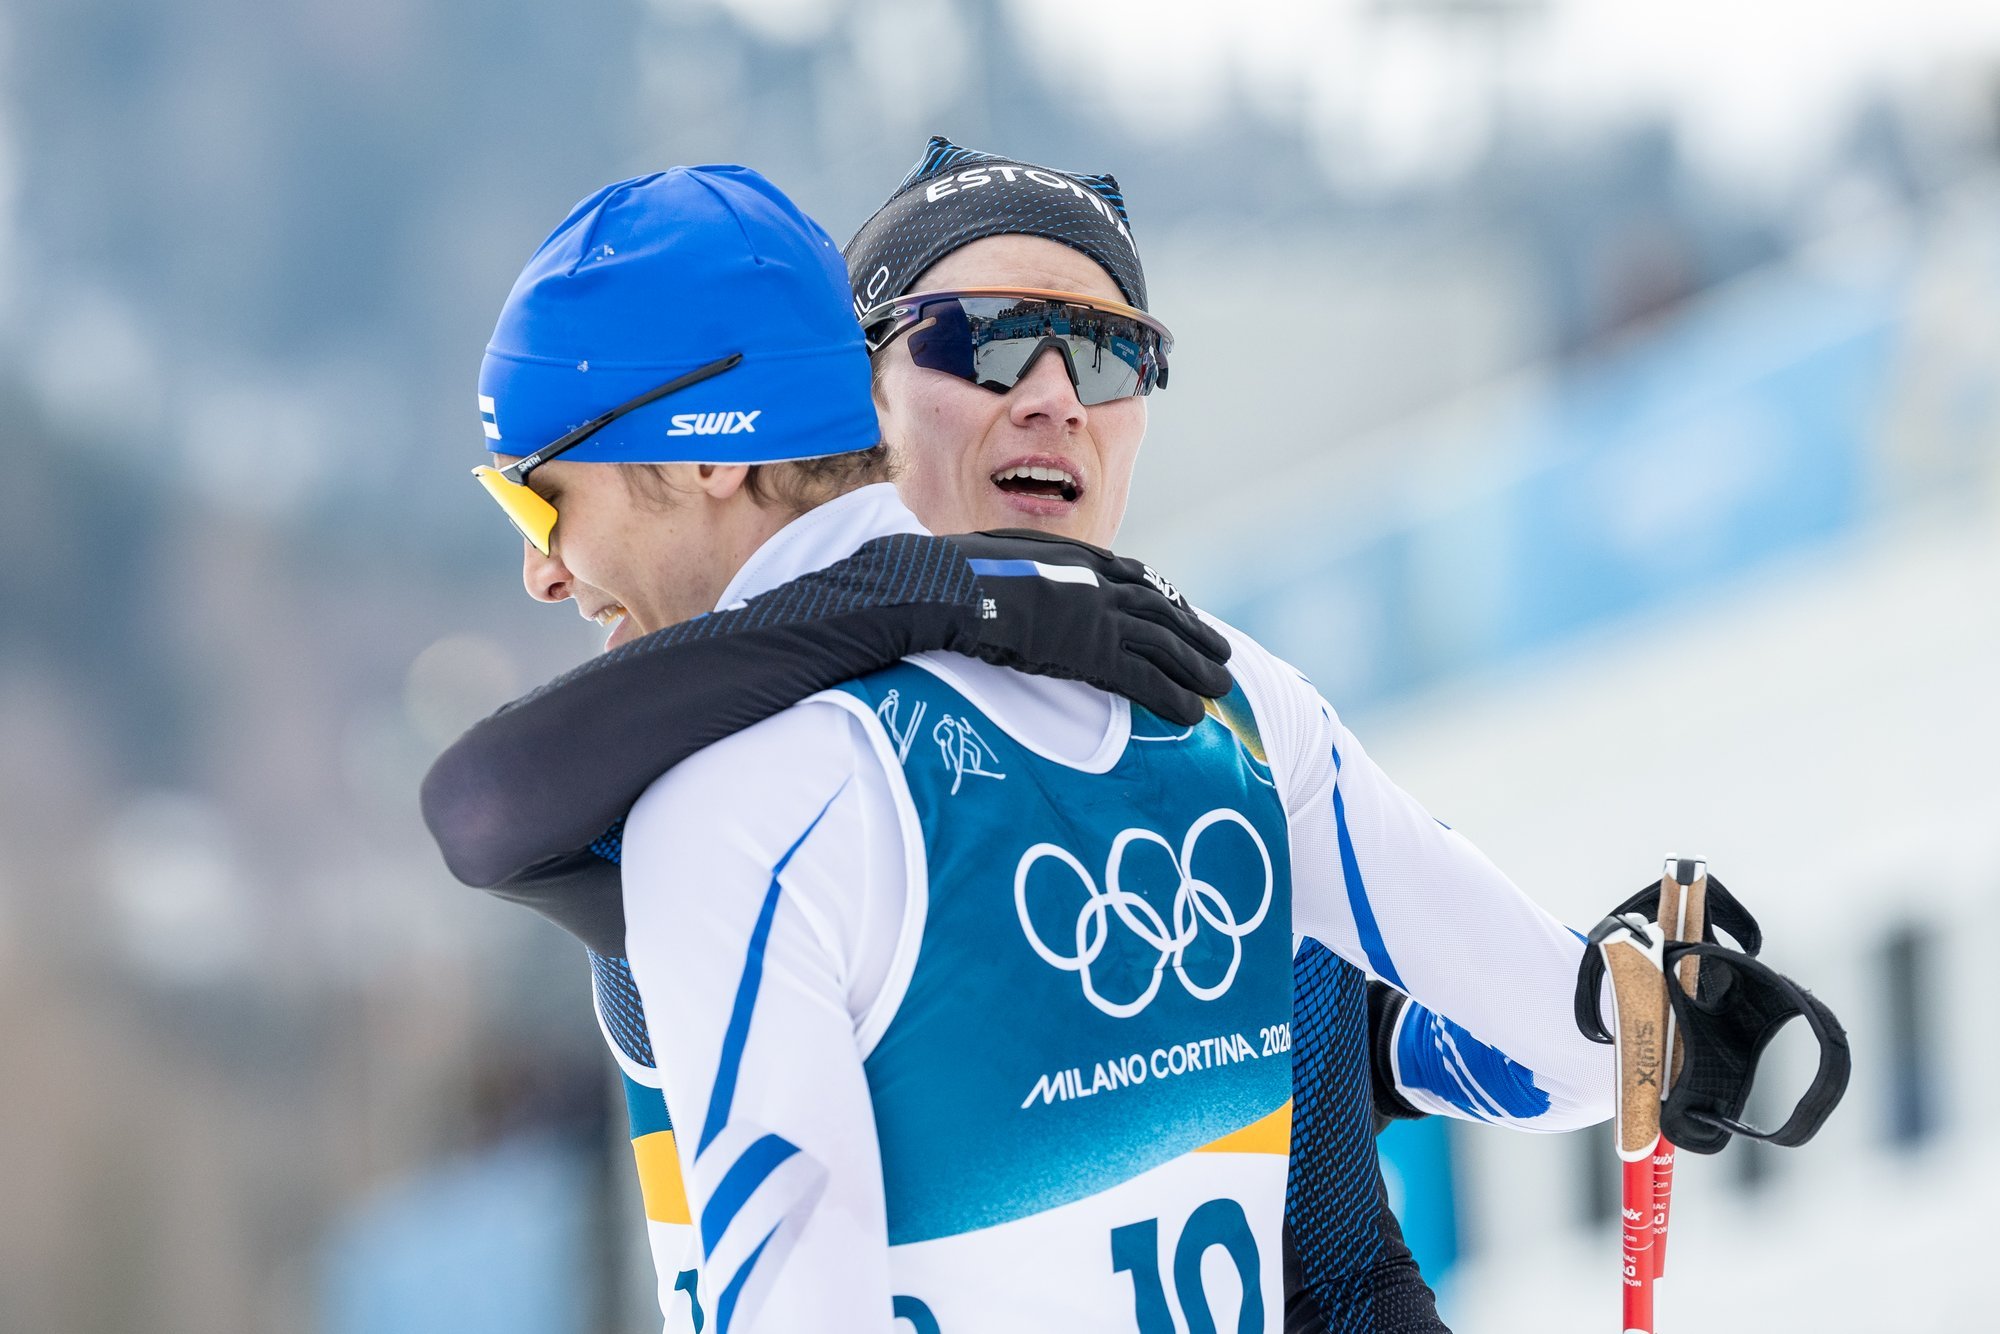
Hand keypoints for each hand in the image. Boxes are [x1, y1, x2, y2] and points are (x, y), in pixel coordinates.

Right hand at [943, 529, 1231, 726]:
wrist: (949, 587)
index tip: (1184, 614)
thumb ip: (1028, 563)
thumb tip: (1018, 572)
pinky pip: (1144, 680)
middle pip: (1163, 611)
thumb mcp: (1003, 551)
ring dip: (1197, 668)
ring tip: (1222, 687)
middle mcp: (1100, 583)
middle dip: (1196, 633)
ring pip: (1165, 645)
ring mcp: (1099, 617)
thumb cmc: (957, 571)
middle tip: (1222, 653)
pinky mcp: (1091, 653)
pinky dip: (1171, 697)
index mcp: (1080, 556)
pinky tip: (1191, 715)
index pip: (1138, 577)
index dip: (1166, 600)